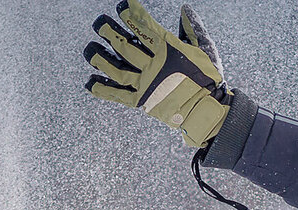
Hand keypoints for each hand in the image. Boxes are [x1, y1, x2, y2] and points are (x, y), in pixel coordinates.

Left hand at [85, 1, 230, 147]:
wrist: (206, 110)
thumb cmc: (208, 79)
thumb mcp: (204, 49)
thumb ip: (192, 28)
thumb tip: (184, 9)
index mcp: (168, 50)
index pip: (144, 27)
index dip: (131, 14)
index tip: (122, 6)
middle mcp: (153, 65)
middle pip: (125, 46)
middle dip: (109, 32)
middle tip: (99, 23)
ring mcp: (146, 84)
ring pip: (117, 70)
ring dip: (101, 59)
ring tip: (90, 49)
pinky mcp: (143, 102)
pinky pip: (119, 96)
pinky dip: (104, 90)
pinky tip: (90, 83)